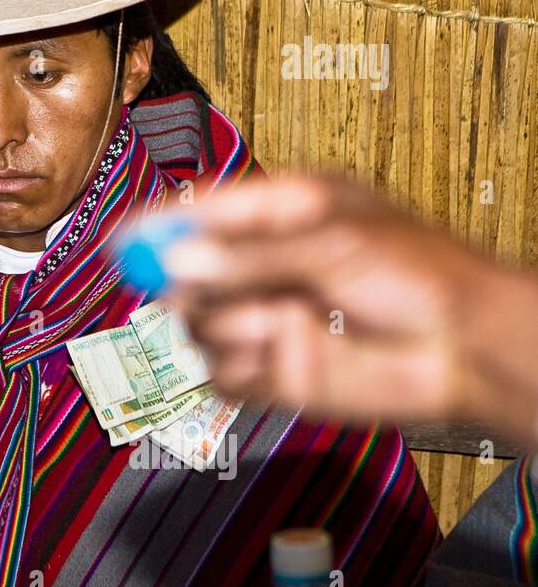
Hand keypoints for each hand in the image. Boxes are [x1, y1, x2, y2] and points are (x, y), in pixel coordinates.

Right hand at [162, 175, 537, 447]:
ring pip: (194, 326)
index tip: (123, 239)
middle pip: (184, 271)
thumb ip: (250, 255)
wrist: (463, 350)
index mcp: (277, 215)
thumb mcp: (331, 242)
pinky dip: (233, 369)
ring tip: (274, 324)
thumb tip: (178, 263)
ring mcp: (261, 318)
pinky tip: (274, 357)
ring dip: (223, 326)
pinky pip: (216, 374)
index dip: (157, 225)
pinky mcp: (267, 371)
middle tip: (191, 286)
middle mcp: (262, 265)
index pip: (199, 212)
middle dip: (185, 281)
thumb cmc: (420, 275)